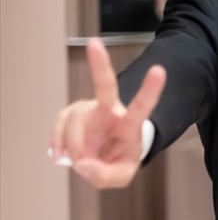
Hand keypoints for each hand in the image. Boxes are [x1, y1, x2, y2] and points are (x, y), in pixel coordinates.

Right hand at [50, 37, 165, 187]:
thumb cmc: (118, 161)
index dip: (150, 90)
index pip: (142, 106)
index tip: (159, 70)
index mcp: (129, 125)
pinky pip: (59, 125)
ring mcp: (88, 110)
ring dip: (72, 145)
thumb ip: (106, 176)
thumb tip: (84, 165)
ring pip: (74, 120)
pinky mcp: (71, 114)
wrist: (102, 157)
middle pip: (104, 86)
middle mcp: (109, 111)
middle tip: (93, 43)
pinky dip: (56, 142)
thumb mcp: (120, 176)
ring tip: (78, 161)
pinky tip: (59, 154)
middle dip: (100, 64)